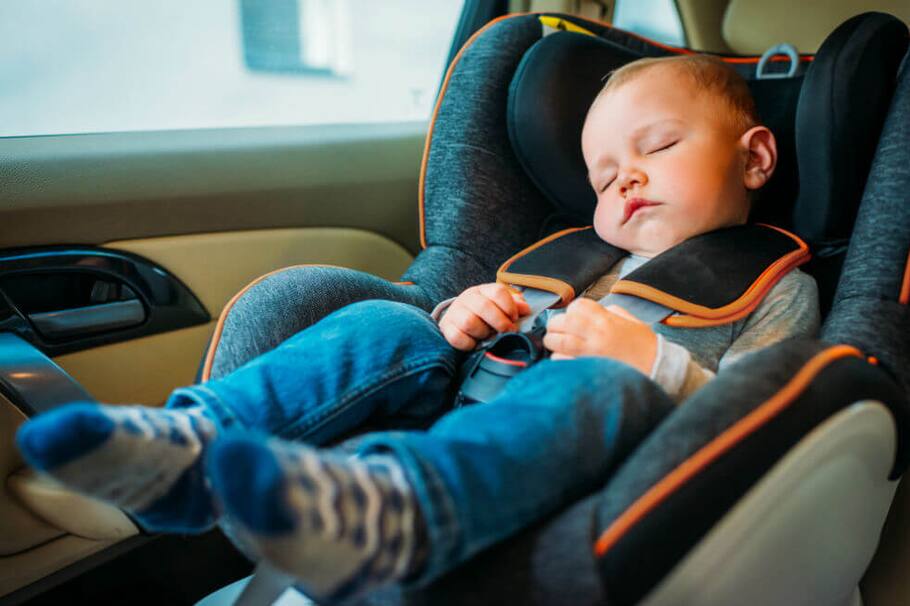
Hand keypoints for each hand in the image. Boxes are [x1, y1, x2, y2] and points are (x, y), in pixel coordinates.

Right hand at [439, 283, 530, 350]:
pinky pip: (457, 337)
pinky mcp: (446, 327)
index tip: (514, 318)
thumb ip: (514, 306)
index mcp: (482, 290)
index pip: (497, 291)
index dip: (509, 306)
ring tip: (488, 336)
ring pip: (469, 322)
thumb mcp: (500, 307)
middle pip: (483, 306)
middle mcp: (467, 298)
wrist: (458, 322)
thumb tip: (526, 310)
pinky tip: (475, 344)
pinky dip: (469, 344)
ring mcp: (454, 312)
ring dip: (483, 333)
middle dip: (500, 322)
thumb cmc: (485, 315)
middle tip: (508, 332)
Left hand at [543, 298, 657, 374]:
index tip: (576, 319)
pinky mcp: (586, 370)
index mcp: (606, 319)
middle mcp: (595, 334)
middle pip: (559, 322)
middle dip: (556, 327)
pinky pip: (560, 361)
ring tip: (561, 346)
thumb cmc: (645, 346)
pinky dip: (559, 360)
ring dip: (554, 343)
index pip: (576, 307)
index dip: (572, 312)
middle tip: (561, 332)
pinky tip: (568, 360)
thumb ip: (609, 312)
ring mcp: (589, 353)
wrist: (658, 369)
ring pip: (555, 342)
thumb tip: (592, 312)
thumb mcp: (630, 320)